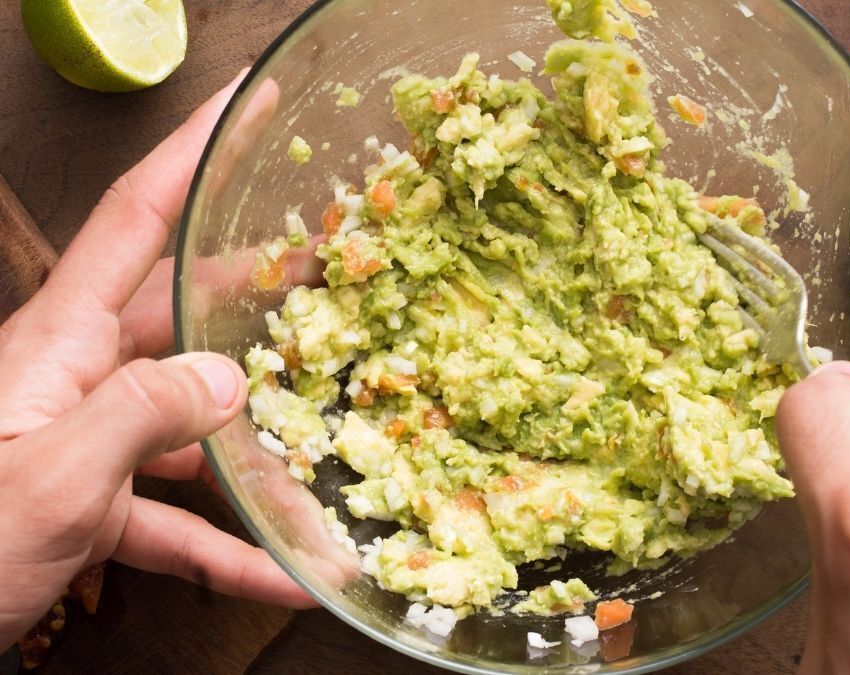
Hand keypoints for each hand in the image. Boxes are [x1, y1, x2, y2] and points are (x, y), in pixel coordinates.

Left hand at [0, 72, 314, 646]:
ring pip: (192, 423)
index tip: (249, 101)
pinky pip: (179, 518)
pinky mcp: (93, 507)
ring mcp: (87, 446)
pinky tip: (289, 571)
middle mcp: (76, 382)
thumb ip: (139, 417)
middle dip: (255, 287)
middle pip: (180, 312)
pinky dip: (234, 546)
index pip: (136, 220)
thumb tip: (227, 375)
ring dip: (262, 442)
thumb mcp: (48, 482)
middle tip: (325, 263)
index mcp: (57, 346)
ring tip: (330, 433)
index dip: (196, 151)